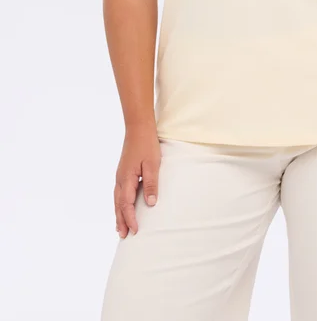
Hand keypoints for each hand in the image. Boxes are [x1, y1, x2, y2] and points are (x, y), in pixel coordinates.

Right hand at [114, 124, 160, 238]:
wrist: (138, 127)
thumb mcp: (152, 164)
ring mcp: (120, 175)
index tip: (135, 231)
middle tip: (124, 236)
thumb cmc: (147, 145)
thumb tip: (150, 204)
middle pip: (118, 205)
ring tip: (120, 227)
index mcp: (126, 179)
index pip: (127, 205)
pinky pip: (118, 192)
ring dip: (118, 214)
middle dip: (121, 221)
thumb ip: (151, 184)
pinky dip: (119, 204)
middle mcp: (120, 179)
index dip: (131, 219)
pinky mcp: (122, 171)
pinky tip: (122, 206)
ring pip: (116, 199)